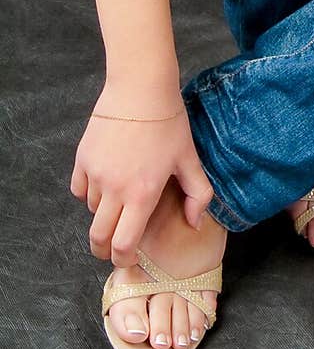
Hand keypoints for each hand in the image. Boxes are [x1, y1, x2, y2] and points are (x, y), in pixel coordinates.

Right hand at [69, 81, 214, 265]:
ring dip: (103, 213)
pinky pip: (80, 189)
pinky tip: (105, 182)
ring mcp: (95, 174)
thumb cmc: (169, 123)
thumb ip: (198, 195)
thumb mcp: (190, 158)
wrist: (141, 89)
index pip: (123, 245)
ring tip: (120, 199)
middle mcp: (114, 190)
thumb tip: (194, 223)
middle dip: (105, 249)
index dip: (124, 259)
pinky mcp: (82, 159)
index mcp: (142, 195)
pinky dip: (90, 193)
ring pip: (92, 211)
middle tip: (114, 247)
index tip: (129, 258)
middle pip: (98, 237)